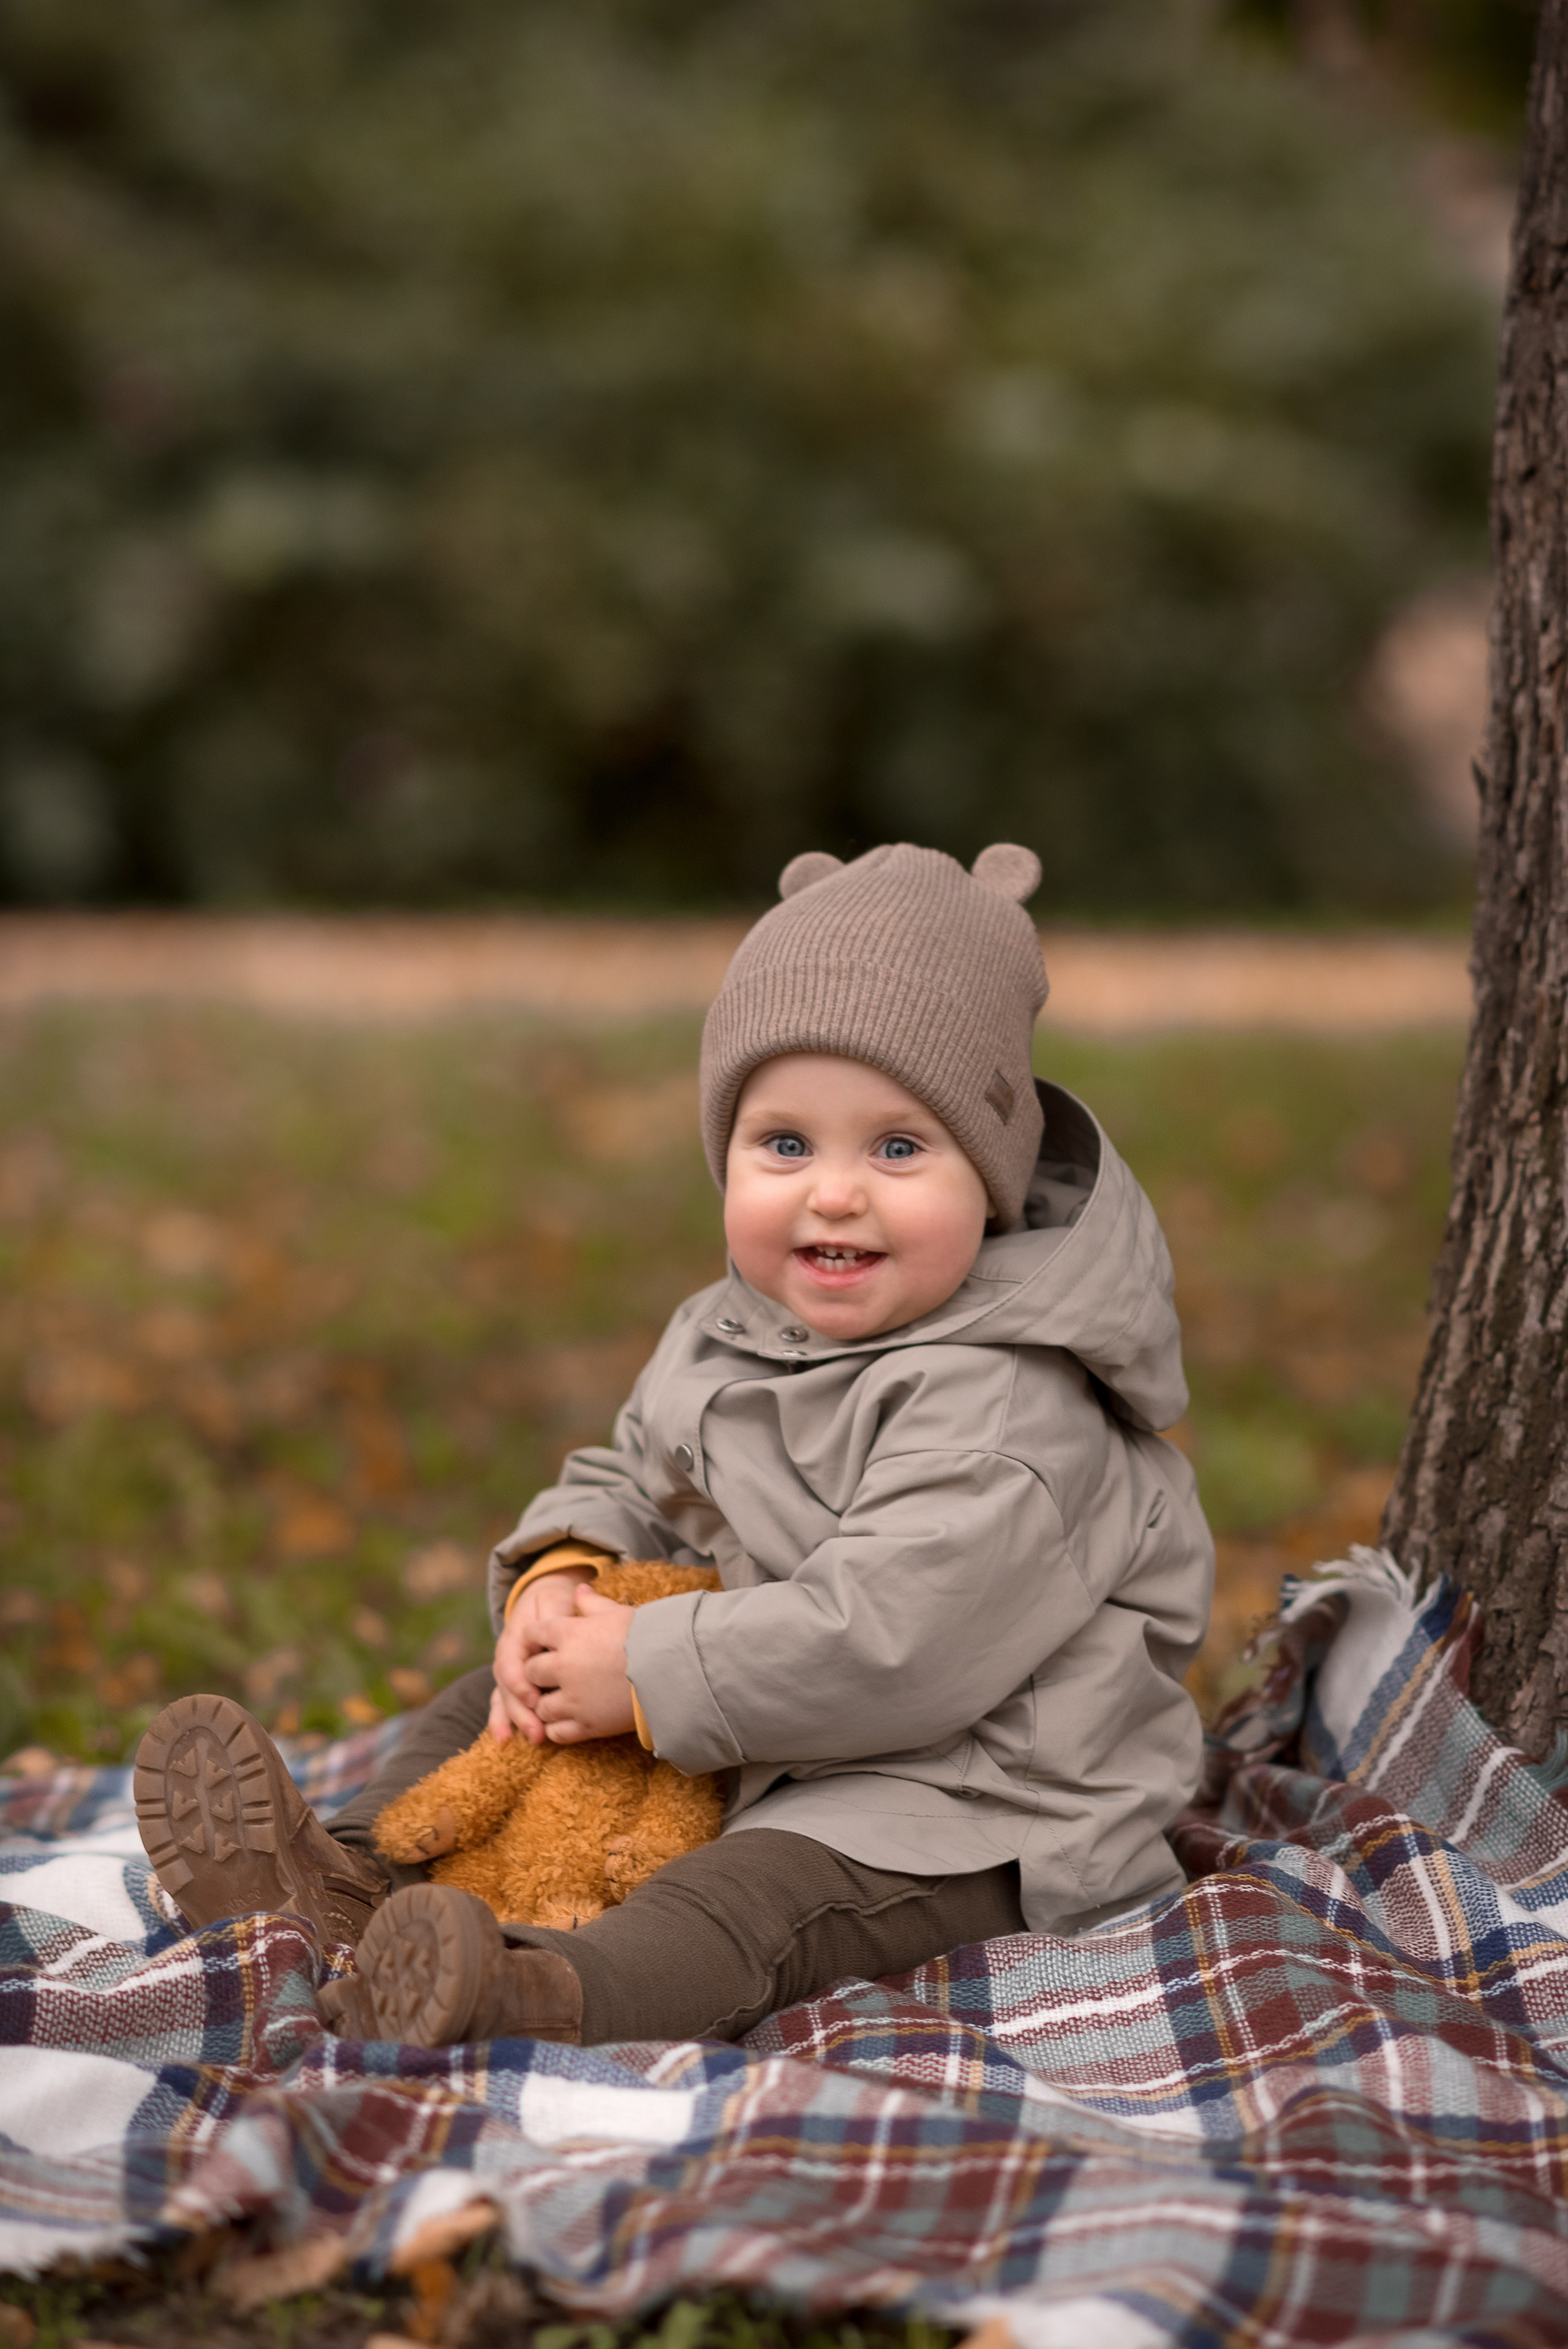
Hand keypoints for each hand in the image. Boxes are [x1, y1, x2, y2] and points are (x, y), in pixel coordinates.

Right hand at [489, 1566, 595, 1744]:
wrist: (547, 1599)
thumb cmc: (554, 1601)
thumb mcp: (554, 1600)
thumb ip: (551, 1616)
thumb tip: (552, 1630)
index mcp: (515, 1637)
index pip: (510, 1662)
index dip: (519, 1681)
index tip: (534, 1698)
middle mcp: (508, 1657)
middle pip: (508, 1688)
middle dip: (521, 1712)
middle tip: (538, 1731)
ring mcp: (509, 1672)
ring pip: (505, 1699)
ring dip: (515, 1721)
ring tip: (531, 1739)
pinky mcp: (515, 1684)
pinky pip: (505, 1704)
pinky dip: (503, 1722)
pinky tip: (505, 1741)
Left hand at [523, 1586, 636, 1742]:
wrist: (672, 1668)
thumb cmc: (648, 1634)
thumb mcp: (617, 1612)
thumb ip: (592, 1603)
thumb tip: (579, 1589)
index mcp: (568, 1634)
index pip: (533, 1634)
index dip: (537, 1639)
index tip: (544, 1643)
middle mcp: (563, 1667)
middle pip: (531, 1672)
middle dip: (537, 1673)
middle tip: (550, 1674)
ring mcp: (573, 1700)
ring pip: (540, 1706)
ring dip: (546, 1703)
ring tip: (560, 1700)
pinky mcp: (587, 1725)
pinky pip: (557, 1732)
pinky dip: (557, 1728)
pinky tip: (567, 1721)